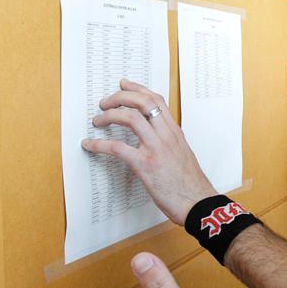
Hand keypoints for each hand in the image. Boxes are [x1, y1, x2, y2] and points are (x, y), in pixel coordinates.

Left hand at [81, 79, 216, 223]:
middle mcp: (166, 135)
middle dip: (119, 97)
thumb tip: (156, 138)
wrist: (197, 202)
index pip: (156, 100)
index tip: (124, 85)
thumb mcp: (183, 154)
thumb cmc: (190, 183)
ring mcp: (156, 148)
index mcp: (175, 132)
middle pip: (142, 102)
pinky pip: (117, 148)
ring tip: (97, 121)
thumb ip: (170, 142)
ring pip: (129, 118)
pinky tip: (89, 145)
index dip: (138, 89)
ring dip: (108, 115)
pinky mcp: (145, 165)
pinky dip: (99, 144)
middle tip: (105, 102)